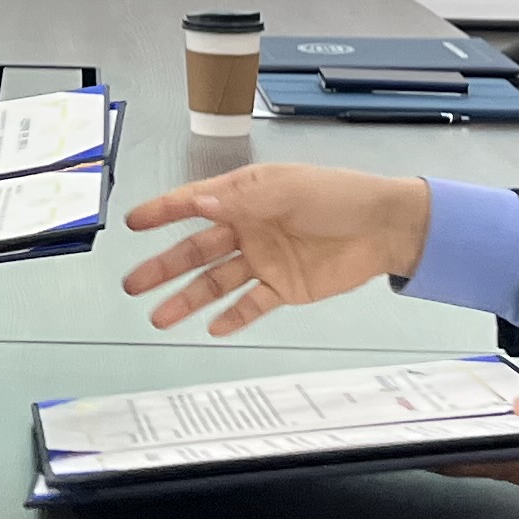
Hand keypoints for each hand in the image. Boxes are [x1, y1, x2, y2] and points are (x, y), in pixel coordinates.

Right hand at [119, 164, 433, 335]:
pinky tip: (212, 327)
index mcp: (247, 195)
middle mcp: (250, 227)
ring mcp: (265, 259)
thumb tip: (199, 202)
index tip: (133, 222)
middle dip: (164, 267)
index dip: (163, 212)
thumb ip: (242, 200)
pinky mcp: (284, 287)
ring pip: (217, 282)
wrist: (385, 228)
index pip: (195, 204)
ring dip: (188, 299)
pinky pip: (252, 304)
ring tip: (160, 317)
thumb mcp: (288, 191)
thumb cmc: (340, 197)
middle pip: (197, 250)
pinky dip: (233, 316)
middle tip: (133, 284)